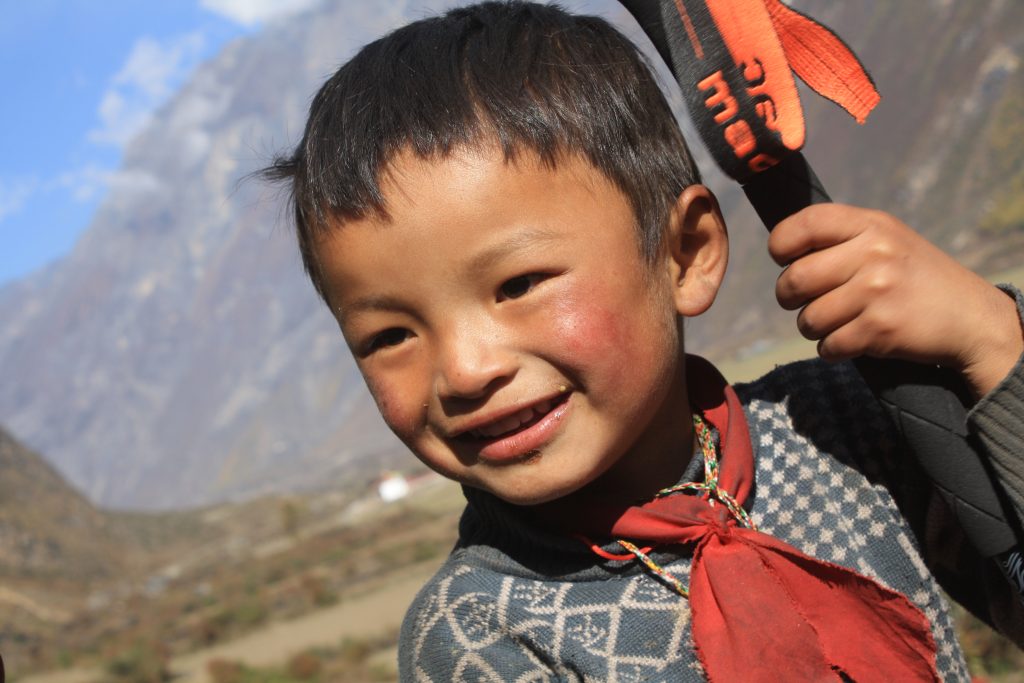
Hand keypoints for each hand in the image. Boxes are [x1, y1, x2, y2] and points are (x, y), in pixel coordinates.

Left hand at [769, 204, 1023, 398]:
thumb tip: (780, 249)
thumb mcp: (886, 239)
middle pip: (794, 279)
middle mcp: (874, 254)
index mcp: (871, 224)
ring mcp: (877, 292)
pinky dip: (833, 349)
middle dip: (789, 297)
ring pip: (807, 319)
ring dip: (814, 328)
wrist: (971, 318)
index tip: (784, 259)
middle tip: (804, 301)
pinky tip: (852, 340)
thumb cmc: (913, 277)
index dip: (781, 244)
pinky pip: (828, 346)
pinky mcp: (880, 329)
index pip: (804, 223)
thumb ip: (840, 238)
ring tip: (837, 321)